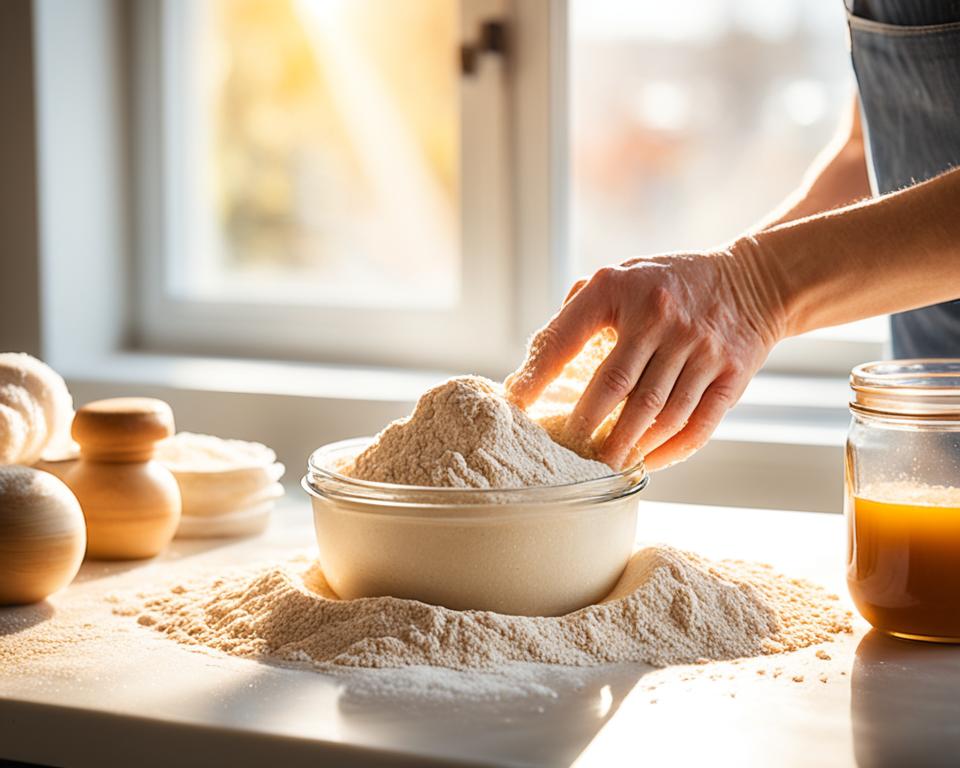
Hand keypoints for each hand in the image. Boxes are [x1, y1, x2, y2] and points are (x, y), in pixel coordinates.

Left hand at [505, 246, 783, 469]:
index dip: (538, 376)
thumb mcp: (623, 275)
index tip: (518, 404)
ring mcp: (700, 348)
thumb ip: (580, 310)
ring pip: (657, 414)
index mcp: (622, 288)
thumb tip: (537, 364)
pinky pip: (696, 425)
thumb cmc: (670, 285)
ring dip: (627, 446)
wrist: (753, 280)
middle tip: (566, 451)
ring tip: (604, 464)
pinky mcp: (731, 374)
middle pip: (615, 387)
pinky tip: (647, 462)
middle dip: (585, 426)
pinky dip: (669, 451)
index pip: (567, 338)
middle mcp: (661, 317)